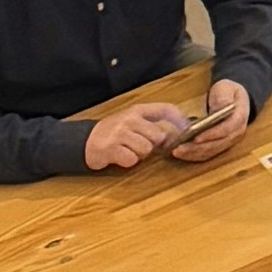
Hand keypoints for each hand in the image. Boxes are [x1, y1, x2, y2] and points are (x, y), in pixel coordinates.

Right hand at [79, 98, 197, 174]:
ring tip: (127, 150)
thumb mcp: (132, 122)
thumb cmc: (113, 133)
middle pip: (158, 136)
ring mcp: (120, 132)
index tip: (187, 130)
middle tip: (139, 146)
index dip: (179, 120)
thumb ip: (152, 124)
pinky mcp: (111, 148)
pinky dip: (128, 162)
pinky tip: (120, 157)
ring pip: (146, 149)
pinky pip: (132, 159)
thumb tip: (177, 134)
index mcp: (137, 110)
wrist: (84, 141)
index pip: (166, 109)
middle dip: (153, 146)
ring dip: (139, 155)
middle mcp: (129, 119)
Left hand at [169, 80, 253, 163]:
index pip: (226, 129)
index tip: (196, 138)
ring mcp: (229, 141)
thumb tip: (220, 107)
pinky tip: (181, 153)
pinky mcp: (221, 146)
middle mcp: (236, 133)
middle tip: (180, 148)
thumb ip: (223, 98)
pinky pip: (208, 154)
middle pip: (217, 144)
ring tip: (177, 151)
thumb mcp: (226, 88)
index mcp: (239, 117)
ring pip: (211, 151)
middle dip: (198, 148)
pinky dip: (194, 155)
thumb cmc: (227, 93)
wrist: (233, 100)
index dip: (211, 135)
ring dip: (194, 153)